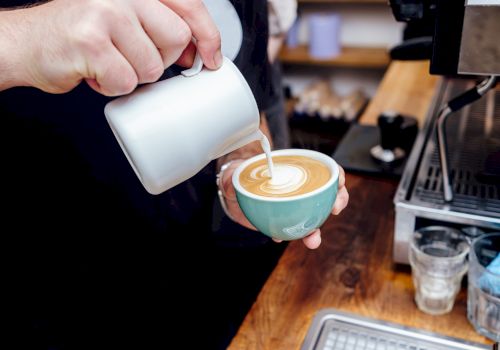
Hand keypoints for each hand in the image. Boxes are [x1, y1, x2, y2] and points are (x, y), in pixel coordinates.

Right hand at [0, 0, 220, 94]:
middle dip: (160, 60)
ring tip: (108, 63)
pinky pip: (126, 81)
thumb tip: (198, 51)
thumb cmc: (80, 34)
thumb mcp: (125, 19)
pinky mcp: (91, 42)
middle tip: (132, 57)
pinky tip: (94, 72)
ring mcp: (106, 13)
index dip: (208, 35)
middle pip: (176, 39)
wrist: (28, 43)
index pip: (189, 6)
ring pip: (152, 66)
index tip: (211, 58)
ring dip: (132, 75)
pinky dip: (112, 87)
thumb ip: (159, 26)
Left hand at [219, 160, 348, 248]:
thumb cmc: (239, 176)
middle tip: (334, 210)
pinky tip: (280, 237)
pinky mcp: (287, 221)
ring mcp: (295, 206)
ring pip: (315, 217)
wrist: (235, 192)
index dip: (335, 175)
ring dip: (317, 230)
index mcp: (296, 170)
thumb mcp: (234, 173)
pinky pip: (295, 230)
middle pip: (328, 193)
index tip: (337, 183)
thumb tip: (231, 182)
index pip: (324, 169)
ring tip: (312, 241)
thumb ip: (232, 176)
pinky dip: (292, 235)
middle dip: (338, 201)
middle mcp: (301, 188)